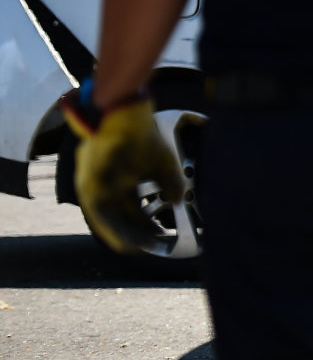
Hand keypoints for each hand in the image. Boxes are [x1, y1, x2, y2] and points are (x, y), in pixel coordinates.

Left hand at [60, 85, 185, 256]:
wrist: (122, 110)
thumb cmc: (142, 133)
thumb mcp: (163, 163)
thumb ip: (171, 184)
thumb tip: (178, 201)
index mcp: (124, 177)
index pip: (133, 207)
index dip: (146, 223)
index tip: (159, 236)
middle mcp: (106, 183)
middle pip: (119, 215)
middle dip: (136, 233)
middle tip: (149, 247)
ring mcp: (94, 183)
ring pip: (106, 217)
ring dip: (122, 235)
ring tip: (136, 249)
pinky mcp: (88, 182)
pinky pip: (97, 212)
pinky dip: (109, 228)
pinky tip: (122, 240)